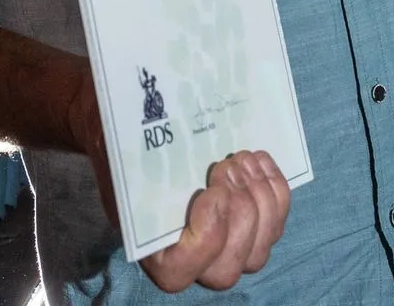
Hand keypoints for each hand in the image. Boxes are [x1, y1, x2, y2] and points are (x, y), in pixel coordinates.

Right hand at [67, 74, 290, 291]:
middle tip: (229, 164)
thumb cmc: (121, 131)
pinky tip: (261, 159)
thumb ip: (139, 153)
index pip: (178, 273)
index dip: (205, 239)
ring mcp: (220, 241)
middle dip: (241, 216)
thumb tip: (161, 132)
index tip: (211, 189)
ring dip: (262, 204)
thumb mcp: (118, 141)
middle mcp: (185, 252)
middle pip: (227, 270)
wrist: (130, 119)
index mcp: (147, 242)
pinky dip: (275, 193)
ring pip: (257, 254)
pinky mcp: (246, 222)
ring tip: (245, 159)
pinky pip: (274, 225)